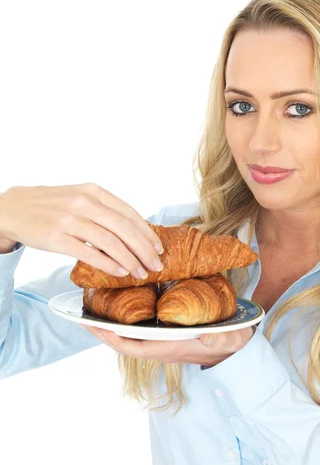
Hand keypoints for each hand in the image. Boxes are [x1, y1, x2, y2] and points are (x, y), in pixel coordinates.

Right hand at [0, 183, 164, 279]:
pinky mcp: (57, 238)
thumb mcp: (80, 197)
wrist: (14, 208)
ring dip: (130, 260)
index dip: (147, 233)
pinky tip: (120, 272)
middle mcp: (84, 202)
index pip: (129, 213)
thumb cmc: (53, 205)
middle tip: (156, 265)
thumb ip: (104, 210)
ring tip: (140, 273)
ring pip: (110, 242)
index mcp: (94, 191)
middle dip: (144, 249)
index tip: (159, 248)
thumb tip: (135, 232)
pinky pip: (89, 253)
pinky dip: (109, 264)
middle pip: (124, 228)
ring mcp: (69, 220)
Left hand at [80, 324, 256, 366]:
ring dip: (109, 326)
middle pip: (123, 342)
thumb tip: (207, 336)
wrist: (233, 347)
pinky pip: (137, 329)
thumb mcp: (228, 338)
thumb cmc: (229, 341)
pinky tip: (117, 307)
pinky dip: (123, 321)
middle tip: (82, 316)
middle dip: (102, 332)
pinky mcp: (163, 332)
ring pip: (127, 336)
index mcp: (170, 347)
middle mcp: (160, 345)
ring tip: (92, 310)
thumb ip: (220, 338)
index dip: (113, 338)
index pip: (134, 347)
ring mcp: (160, 339)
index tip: (96, 326)